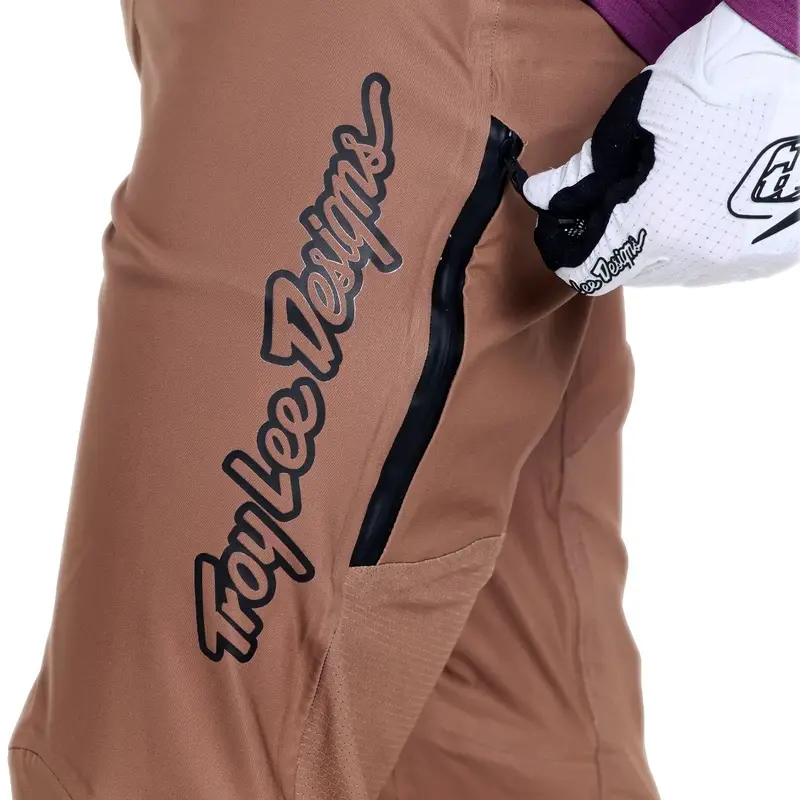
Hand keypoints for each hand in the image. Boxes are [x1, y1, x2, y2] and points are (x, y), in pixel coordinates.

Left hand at [519, 2, 799, 295]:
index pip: (589, 269)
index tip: (557, 228)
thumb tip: (545, 199)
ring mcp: (739, 260)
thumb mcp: (630, 124)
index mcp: (656, 226)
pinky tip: (703, 202)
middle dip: (609, 241)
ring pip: (673, 271)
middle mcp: (698, 258)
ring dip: (654, 244)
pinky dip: (697, 241)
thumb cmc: (709, 83)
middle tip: (609, 200)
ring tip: (663, 193)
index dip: (565, 251)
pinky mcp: (772, 254)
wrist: (799, 59)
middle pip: (630, 272)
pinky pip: (716, 263)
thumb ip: (581, 174)